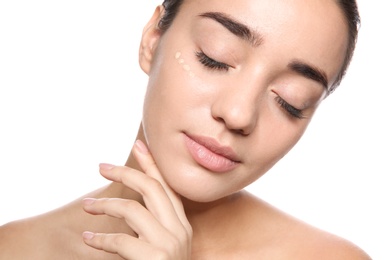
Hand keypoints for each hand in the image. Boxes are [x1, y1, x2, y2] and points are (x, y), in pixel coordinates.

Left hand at [82, 140, 192, 258]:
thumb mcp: (165, 247)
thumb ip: (154, 227)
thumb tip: (129, 208)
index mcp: (182, 226)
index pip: (167, 187)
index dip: (151, 164)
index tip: (138, 145)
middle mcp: (179, 231)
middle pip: (152, 188)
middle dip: (125, 173)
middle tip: (102, 167)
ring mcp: (169, 243)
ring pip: (132, 209)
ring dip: (104, 205)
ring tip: (87, 207)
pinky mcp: (156, 258)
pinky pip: (120, 240)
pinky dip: (100, 238)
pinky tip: (88, 238)